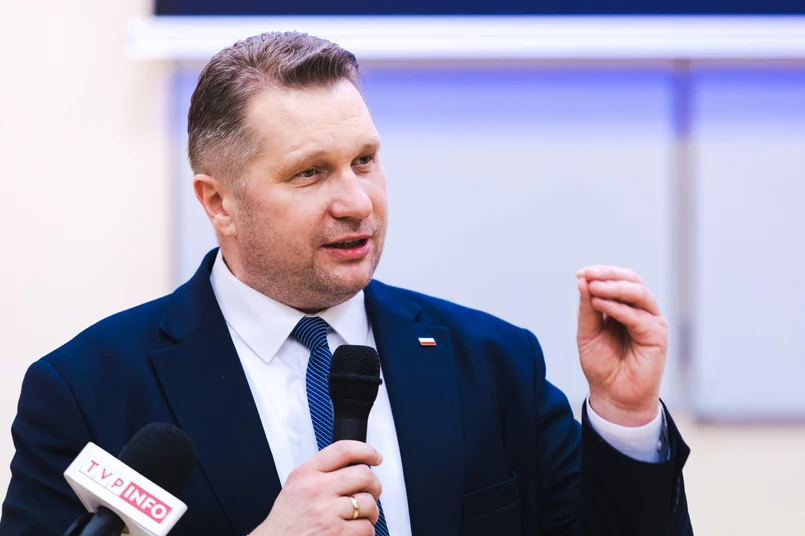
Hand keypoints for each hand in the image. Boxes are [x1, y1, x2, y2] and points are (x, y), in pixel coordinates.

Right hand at [250, 441, 382, 535]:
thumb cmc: (286, 522)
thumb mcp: (295, 487)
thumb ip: (319, 473)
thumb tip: (352, 466)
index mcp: (306, 474)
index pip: (343, 450)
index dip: (366, 450)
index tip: (375, 457)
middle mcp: (316, 490)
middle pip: (363, 475)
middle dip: (374, 486)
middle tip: (372, 494)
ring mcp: (327, 512)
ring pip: (369, 503)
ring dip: (371, 513)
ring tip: (360, 518)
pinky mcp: (336, 533)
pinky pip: (367, 528)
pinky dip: (365, 531)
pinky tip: (353, 532)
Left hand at [576, 266, 667, 426]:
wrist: (613, 396)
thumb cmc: (602, 365)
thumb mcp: (588, 333)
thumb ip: (587, 308)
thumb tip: (583, 280)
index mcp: (625, 307)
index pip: (618, 280)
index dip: (601, 273)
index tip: (581, 273)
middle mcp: (641, 311)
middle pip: (632, 280)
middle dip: (609, 274)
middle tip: (588, 274)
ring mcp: (651, 322)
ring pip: (639, 293)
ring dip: (614, 287)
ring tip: (594, 286)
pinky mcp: (657, 336)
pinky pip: (638, 317)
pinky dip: (618, 308)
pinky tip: (600, 304)